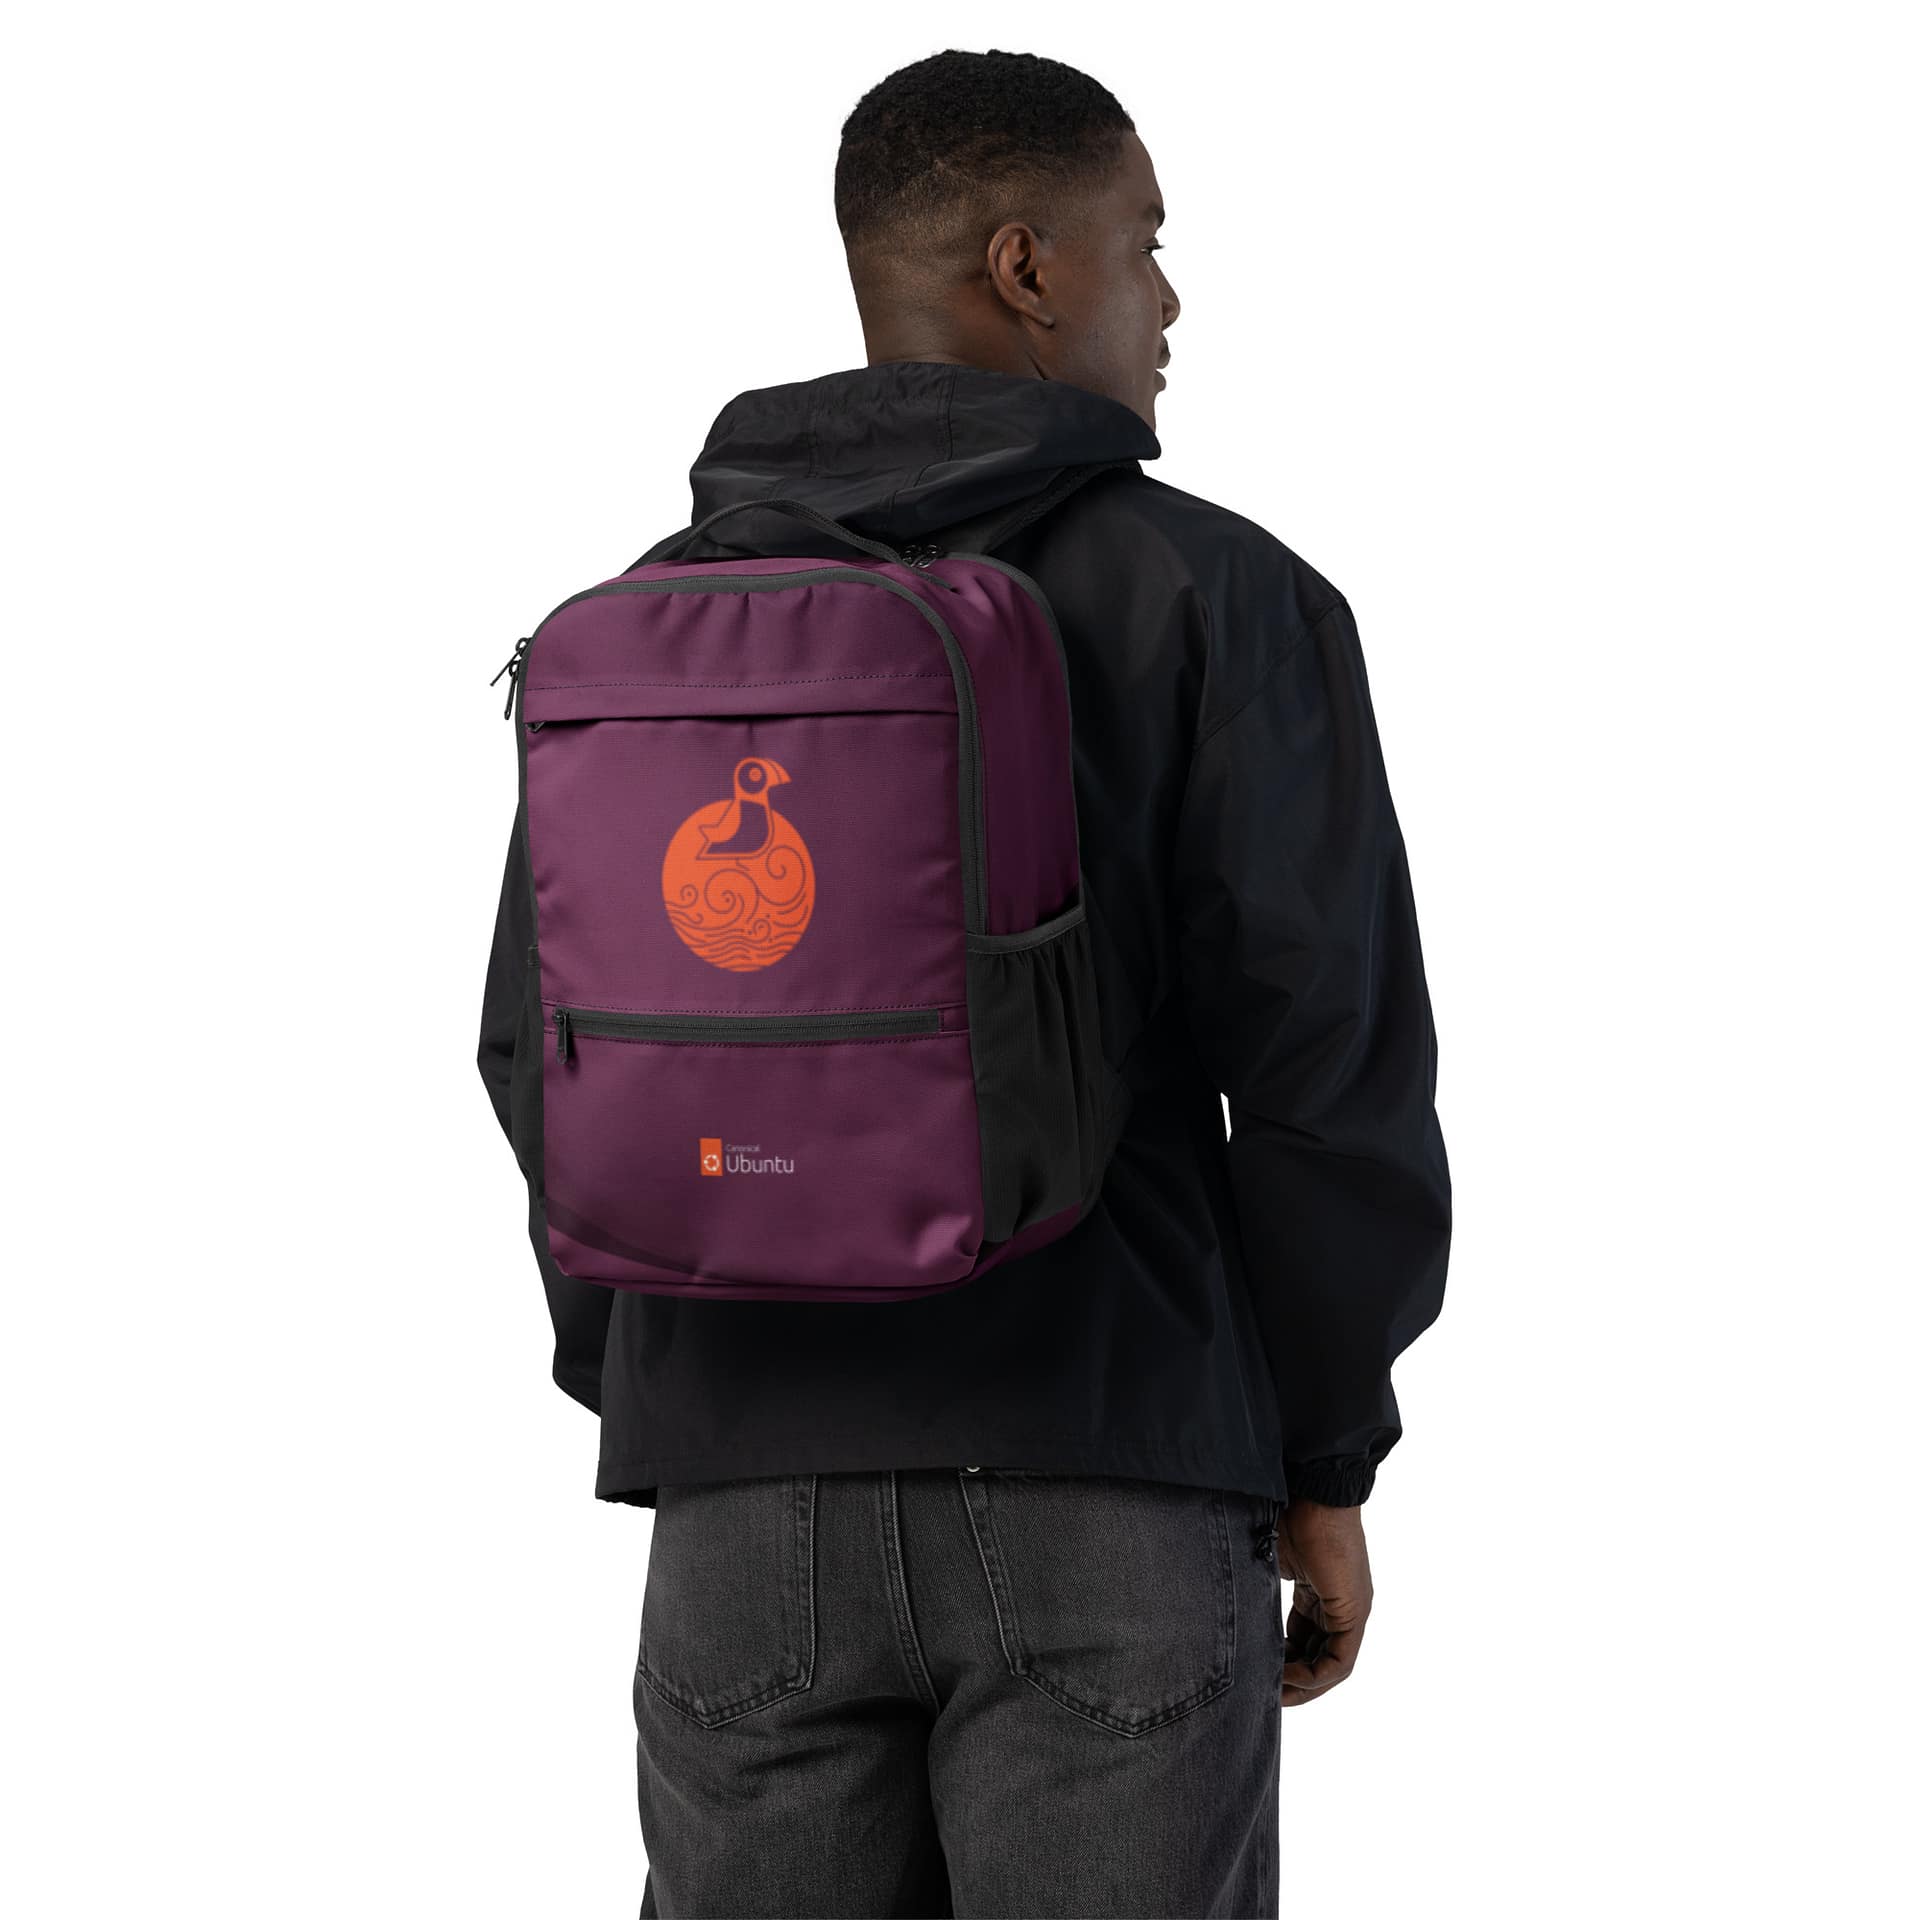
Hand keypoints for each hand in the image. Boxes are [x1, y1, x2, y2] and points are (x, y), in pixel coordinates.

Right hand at [1273, 1499, 1372, 1707]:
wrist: (1312, 1491)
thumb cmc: (1288, 1513)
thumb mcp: (1270, 1561)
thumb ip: (1261, 1588)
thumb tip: (1234, 1605)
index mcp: (1321, 1593)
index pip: (1305, 1639)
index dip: (1283, 1661)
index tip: (1259, 1671)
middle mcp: (1340, 1607)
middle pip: (1318, 1657)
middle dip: (1292, 1680)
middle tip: (1264, 1692)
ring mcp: (1350, 1611)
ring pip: (1330, 1665)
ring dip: (1303, 1685)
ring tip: (1273, 1693)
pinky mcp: (1352, 1613)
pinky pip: (1339, 1661)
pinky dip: (1315, 1676)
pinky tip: (1288, 1679)